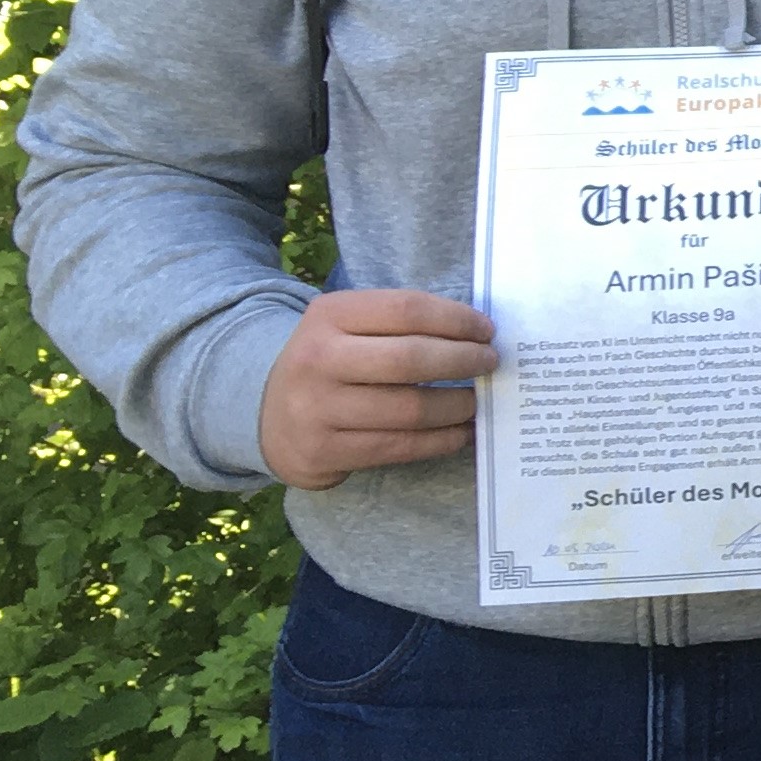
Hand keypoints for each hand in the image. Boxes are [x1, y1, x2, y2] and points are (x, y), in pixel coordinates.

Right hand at [259, 288, 495, 491]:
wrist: (269, 417)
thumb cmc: (332, 363)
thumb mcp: (348, 327)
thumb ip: (399, 323)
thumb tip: (478, 333)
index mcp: (328, 315)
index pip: (407, 309)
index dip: (457, 319)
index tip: (487, 331)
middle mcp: (317, 359)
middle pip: (411, 359)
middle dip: (464, 361)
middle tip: (491, 363)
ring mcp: (317, 408)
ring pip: (410, 409)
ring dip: (458, 406)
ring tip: (478, 400)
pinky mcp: (324, 451)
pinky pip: (400, 447)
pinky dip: (441, 439)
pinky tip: (461, 431)